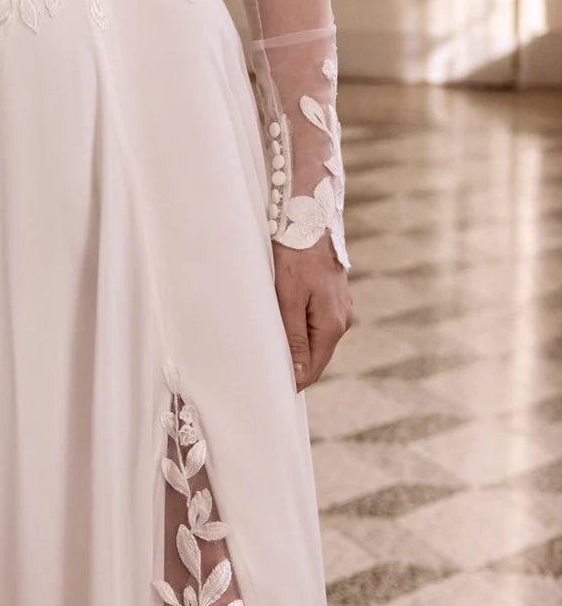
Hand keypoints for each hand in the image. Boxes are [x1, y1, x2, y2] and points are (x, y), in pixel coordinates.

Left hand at [273, 239, 352, 391]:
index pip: (312, 368)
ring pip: (315, 339)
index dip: (292, 381)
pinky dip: (300, 329)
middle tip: (263, 372)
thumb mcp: (288, 297)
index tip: (269, 388)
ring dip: (295, 346)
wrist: (309, 217)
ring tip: (269, 349)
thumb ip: (294, 336)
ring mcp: (340, 307)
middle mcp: (342, 320)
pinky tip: (282, 325)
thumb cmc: (295, 255)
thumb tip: (298, 373)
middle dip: (293, 366)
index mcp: (332, 325)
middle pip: (315, 356)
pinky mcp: (333, 296)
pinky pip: (316, 323)